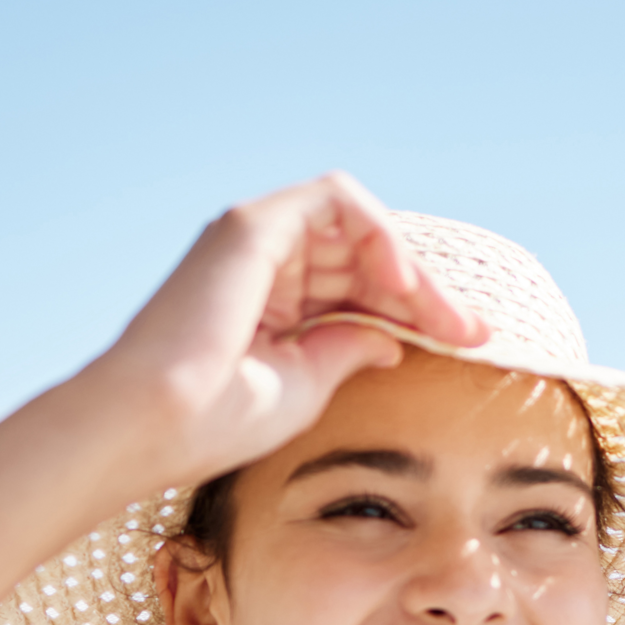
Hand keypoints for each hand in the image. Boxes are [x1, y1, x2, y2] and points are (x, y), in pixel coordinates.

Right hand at [81, 173, 489, 495]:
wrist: (153, 423)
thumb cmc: (215, 420)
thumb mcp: (306, 384)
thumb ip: (348, 350)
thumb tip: (393, 339)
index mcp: (270, 302)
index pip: (359, 287)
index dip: (417, 309)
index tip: (469, 341)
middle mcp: (262, 261)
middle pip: (365, 254)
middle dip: (424, 291)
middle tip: (471, 331)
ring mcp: (256, 238)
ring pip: (358, 226)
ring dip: (408, 267)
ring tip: (442, 314)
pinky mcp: (254, 225)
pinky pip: (336, 200)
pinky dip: (377, 231)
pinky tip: (401, 280)